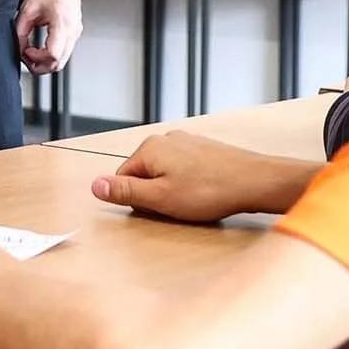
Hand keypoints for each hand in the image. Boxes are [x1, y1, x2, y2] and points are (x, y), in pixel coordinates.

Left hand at [15, 0, 81, 73]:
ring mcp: (76, 32)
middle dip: (40, 66)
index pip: (52, 55)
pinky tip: (40, 47)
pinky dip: (51, 55)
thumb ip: (21, 32)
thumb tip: (18, 48)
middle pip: (59, 63)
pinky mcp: (74, 32)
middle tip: (25, 58)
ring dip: (45, 62)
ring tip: (31, 52)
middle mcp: (73, 30)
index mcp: (62, 23)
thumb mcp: (28, 9)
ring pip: (63, 60)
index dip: (36, 58)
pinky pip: (65, 51)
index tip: (25, 51)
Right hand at [91, 132, 278, 223]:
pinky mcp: (204, 149)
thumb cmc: (208, 191)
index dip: (137, 200)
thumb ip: (125, 191)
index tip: (157, 210)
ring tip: (194, 201)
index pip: (123, 178)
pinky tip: (206, 192)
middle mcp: (165, 139)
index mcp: (149, 148)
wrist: (254, 181)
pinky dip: (190, 182)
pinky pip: (185, 169)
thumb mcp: (160, 198)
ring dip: (173, 189)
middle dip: (155, 193)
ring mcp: (186, 142)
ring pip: (165, 172)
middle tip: (177, 207)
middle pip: (144, 173)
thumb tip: (94, 185)